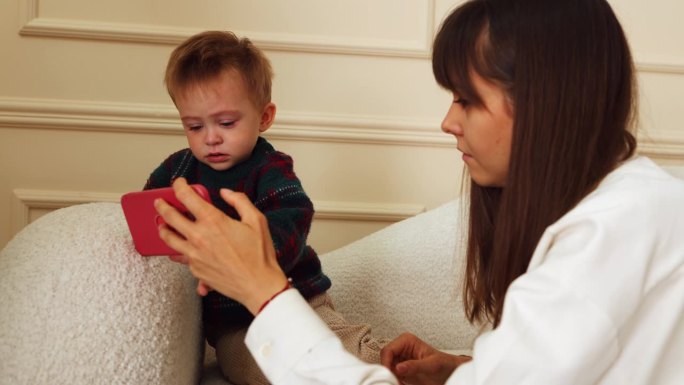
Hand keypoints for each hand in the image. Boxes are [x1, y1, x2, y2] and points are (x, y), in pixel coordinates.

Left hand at [154, 177, 288, 313]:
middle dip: (162, 205)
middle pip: (169, 217)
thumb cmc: (259, 254)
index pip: (187, 197)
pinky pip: (180, 257)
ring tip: (161, 224)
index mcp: (213, 221)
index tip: (179, 183)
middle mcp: (198, 237)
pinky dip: (178, 250)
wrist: (258, 285)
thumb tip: (226, 193)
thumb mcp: (256, 220)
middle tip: (159, 201)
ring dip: (162, 228)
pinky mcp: (195, 270)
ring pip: (168, 239)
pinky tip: (178, 248)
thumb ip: (239, 201)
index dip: (179, 186)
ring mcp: (194, 255)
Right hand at [380, 333, 470, 384]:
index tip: (391, 375)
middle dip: (388, 371)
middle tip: (394, 382)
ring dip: (391, 377)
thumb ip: (415, 366)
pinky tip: (400, 384)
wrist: (450, 372)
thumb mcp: (432, 365)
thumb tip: (399, 367)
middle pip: (384, 359)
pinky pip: (391, 375)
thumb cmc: (445, 364)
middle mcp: (401, 348)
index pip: (388, 350)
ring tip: (399, 383)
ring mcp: (400, 359)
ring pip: (386, 368)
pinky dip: (394, 381)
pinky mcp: (401, 369)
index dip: (386, 363)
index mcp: (406, 340)